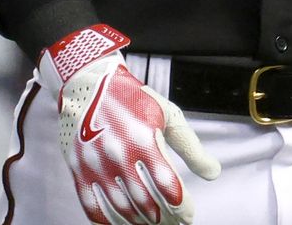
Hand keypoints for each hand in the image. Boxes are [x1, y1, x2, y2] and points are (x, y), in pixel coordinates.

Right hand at [39, 25, 220, 223]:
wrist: (87, 81)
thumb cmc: (130, 97)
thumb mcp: (167, 115)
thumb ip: (191, 147)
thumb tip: (213, 174)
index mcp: (144, 140)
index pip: (169, 187)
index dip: (182, 208)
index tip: (187, 214)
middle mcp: (119, 154)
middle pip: (147, 203)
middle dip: (164, 219)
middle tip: (171, 223)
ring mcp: (96, 163)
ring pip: (122, 209)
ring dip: (140, 222)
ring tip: (151, 223)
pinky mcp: (78, 168)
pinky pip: (92, 206)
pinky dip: (108, 221)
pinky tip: (121, 222)